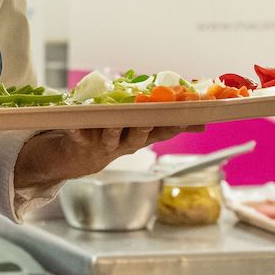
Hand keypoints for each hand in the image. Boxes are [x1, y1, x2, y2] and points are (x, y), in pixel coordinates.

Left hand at [13, 125, 202, 189]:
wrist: (79, 159)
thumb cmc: (115, 138)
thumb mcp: (142, 133)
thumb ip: (167, 125)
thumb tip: (202, 124)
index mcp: (140, 137)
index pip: (162, 131)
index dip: (174, 125)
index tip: (187, 115)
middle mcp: (124, 143)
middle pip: (138, 136)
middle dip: (144, 127)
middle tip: (148, 118)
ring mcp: (103, 144)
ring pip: (111, 136)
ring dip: (113, 129)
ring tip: (114, 121)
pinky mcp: (82, 141)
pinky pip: (78, 134)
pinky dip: (76, 129)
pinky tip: (73, 124)